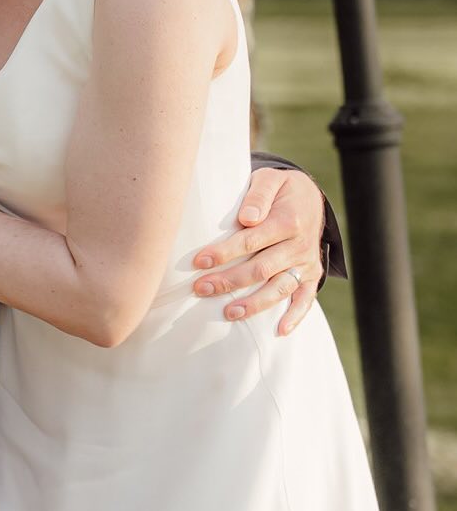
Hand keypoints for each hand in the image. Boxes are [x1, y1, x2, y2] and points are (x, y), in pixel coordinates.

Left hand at [193, 166, 324, 335]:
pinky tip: (279, 332)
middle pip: (261, 269)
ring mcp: (306, 263)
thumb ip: (258, 195)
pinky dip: (295, 316)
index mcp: (287, 221)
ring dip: (255, 303)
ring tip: (229, 313)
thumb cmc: (280, 190)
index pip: (251, 240)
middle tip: (201, 289)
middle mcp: (299, 245)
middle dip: (229, 281)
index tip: (198, 262)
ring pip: (280, 288)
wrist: (311, 198)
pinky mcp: (312, 275)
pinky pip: (306, 299)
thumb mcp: (271, 179)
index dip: (224, 252)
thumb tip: (247, 218)